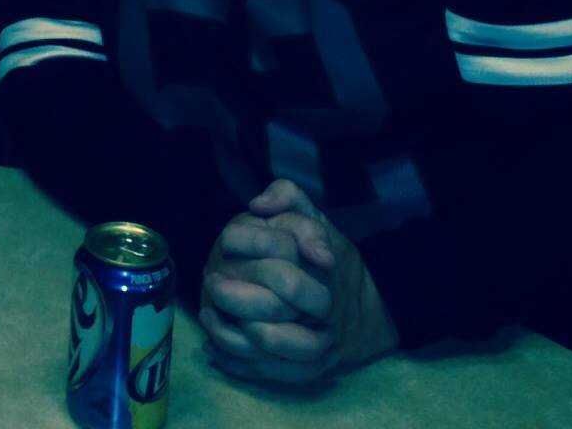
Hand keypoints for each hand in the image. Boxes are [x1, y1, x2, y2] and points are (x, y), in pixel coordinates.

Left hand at [198, 179, 397, 387]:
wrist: (363, 311)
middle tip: (211, 284)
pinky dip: (238, 363)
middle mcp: (324, 308)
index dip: (249, 245)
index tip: (224, 242)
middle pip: (275, 306)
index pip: (282, 257)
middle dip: (236, 297)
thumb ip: (288, 197)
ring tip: (208, 315)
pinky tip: (213, 347)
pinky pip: (271, 374)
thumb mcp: (314, 219)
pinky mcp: (308, 371)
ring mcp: (318, 344)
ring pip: (273, 348)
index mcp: (324, 267)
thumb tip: (259, 205)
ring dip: (233, 334)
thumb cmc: (327, 259)